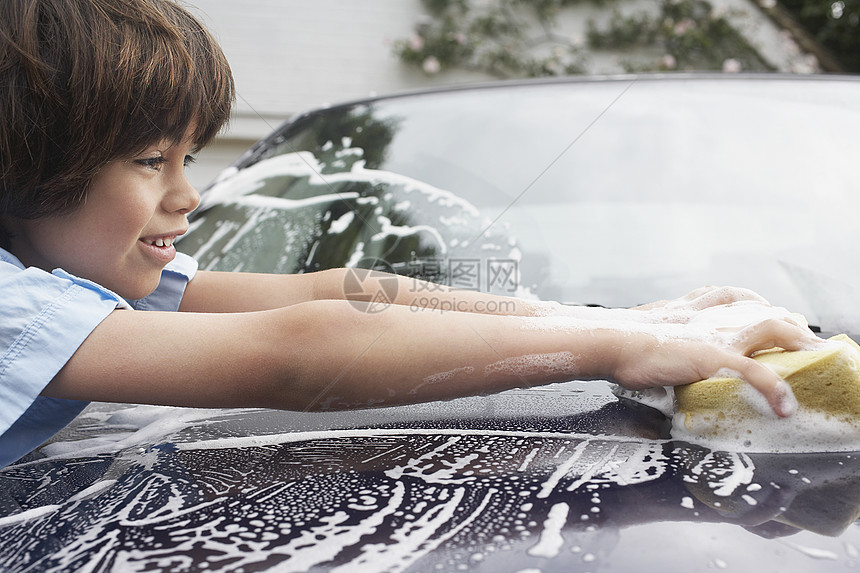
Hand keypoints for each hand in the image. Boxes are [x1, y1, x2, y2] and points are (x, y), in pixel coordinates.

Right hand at [608, 307, 822, 416]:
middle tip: (802, 339)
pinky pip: (755, 373)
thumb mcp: (641, 327)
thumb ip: (657, 328)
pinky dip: (773, 388)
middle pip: (760, 307)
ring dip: (796, 340)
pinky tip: (784, 405)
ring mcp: (715, 335)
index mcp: (689, 308)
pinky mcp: (715, 358)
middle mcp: (708, 315)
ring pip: (770, 327)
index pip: (732, 296)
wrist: (609, 340)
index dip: (754, 304)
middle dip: (786, 321)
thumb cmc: (617, 338)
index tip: (767, 314)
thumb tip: (655, 341)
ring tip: (814, 358)